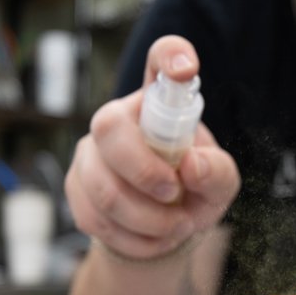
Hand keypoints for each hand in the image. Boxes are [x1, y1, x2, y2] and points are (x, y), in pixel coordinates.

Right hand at [65, 35, 240, 260]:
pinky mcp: (75, 188)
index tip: (187, 68)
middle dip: (145, 172)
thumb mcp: (219, 184)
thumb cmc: (195, 192)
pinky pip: (97, 218)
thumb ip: (216, 172)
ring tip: (177, 226)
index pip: (160, 60)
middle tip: (175, 193)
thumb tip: (191, 166)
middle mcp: (119, 119)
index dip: (171, 56)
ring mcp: (90, 153)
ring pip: (103, 188)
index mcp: (159, 105)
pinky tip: (155, 237)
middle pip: (108, 127)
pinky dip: (135, 239)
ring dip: (148, 219)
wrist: (164, 232)